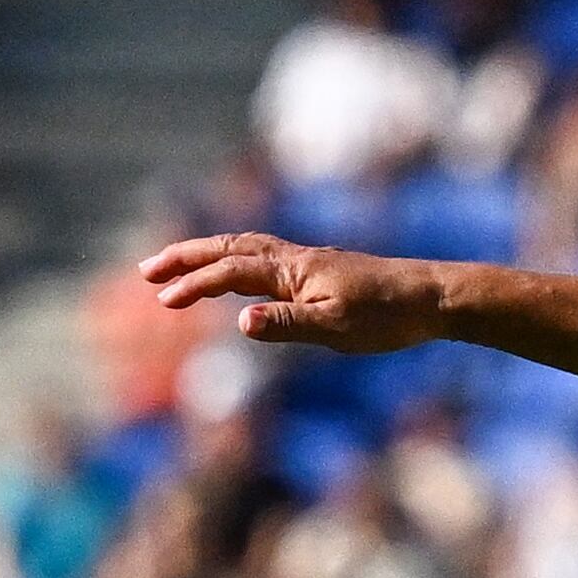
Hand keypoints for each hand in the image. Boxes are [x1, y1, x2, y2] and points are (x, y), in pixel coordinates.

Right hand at [137, 234, 448, 353]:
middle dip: (185, 257)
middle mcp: (294, 258)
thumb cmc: (388, 316)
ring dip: (208, 256)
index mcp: (292, 270)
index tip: (162, 300)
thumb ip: (287, 325)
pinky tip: (236, 280)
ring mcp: (307, 262)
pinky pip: (265, 259)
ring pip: (245, 249)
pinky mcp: (320, 272)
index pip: (230, 272)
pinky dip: (237, 262)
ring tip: (178, 268)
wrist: (431, 297)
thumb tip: (240, 323)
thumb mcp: (336, 328)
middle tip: (146, 271)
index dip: (194, 285)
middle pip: (228, 248)